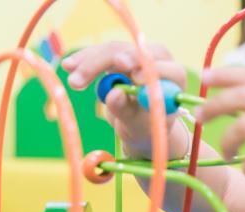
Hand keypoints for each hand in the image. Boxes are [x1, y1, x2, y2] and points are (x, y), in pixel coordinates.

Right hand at [61, 42, 186, 157]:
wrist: (139, 125)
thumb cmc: (146, 128)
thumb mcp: (138, 126)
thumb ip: (128, 111)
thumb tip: (114, 95)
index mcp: (175, 79)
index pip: (168, 68)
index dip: (152, 70)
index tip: (135, 77)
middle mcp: (159, 61)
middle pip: (135, 53)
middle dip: (108, 64)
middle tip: (86, 77)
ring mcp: (138, 55)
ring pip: (113, 50)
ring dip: (90, 63)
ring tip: (73, 81)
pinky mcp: (120, 54)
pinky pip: (101, 52)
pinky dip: (84, 60)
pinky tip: (69, 65)